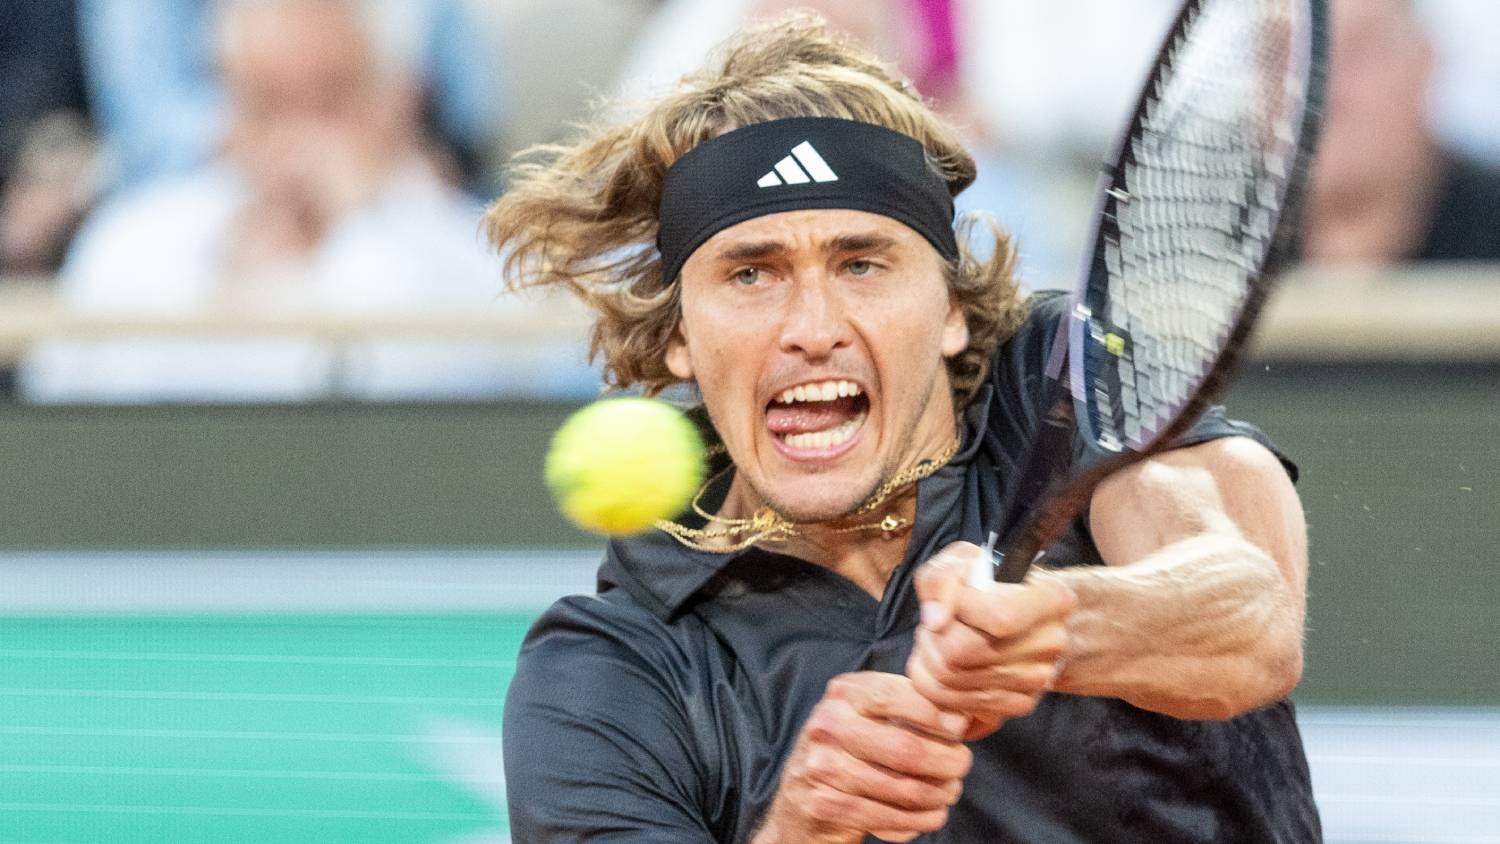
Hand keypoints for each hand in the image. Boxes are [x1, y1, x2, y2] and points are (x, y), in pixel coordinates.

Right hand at [753, 672, 972, 843]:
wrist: (799, 795)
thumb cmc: (850, 747)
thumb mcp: (870, 713)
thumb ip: (909, 703)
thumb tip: (964, 712)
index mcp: (843, 695)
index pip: (892, 696)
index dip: (933, 714)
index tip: (959, 728)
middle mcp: (827, 726)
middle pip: (905, 748)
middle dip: (946, 761)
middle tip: (961, 765)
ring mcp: (822, 768)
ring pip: (903, 788)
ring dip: (938, 795)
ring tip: (948, 792)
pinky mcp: (825, 805)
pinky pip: (888, 818)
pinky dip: (918, 821)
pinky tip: (930, 815)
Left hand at [908, 542, 1075, 740]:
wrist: (1015, 615)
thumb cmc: (987, 583)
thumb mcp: (962, 561)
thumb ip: (941, 579)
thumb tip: (935, 621)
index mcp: (1051, 599)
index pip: (998, 617)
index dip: (959, 609)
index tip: (951, 602)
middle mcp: (1051, 642)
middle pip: (963, 654)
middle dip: (930, 640)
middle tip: (930, 629)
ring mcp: (1038, 678)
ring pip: (952, 683)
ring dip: (928, 663)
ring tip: (936, 645)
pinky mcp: (1019, 704)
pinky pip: (959, 706)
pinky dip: (938, 689)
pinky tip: (945, 667)